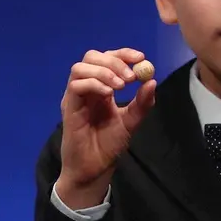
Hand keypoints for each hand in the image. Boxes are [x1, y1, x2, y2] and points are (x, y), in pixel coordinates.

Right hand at [55, 48, 155, 207]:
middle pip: (92, 57)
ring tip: (121, 86)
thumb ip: (143, 102)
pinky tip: (108, 95)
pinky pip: (75, 86)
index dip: (123, 54)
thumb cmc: (110, 143)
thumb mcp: (132, 120)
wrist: (96, 166)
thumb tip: (152, 81)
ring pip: (80, 68)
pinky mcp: (69, 107)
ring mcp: (76, 96)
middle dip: (113, 61)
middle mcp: (87, 87)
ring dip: (104, 71)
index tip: (140, 58)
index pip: (108, 58)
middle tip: (131, 76)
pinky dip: (94, 84)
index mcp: (102, 86)